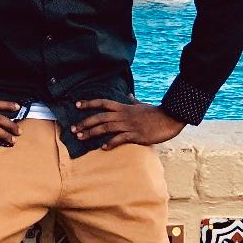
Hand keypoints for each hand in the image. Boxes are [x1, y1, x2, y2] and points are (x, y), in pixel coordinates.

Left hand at [71, 98, 185, 149]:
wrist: (170, 118)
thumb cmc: (155, 113)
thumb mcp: (142, 105)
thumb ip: (133, 101)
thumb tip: (128, 95)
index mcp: (124, 107)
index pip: (103, 103)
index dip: (89, 103)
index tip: (76, 105)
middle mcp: (124, 115)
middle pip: (100, 117)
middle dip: (85, 122)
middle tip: (73, 129)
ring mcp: (129, 125)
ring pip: (106, 128)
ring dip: (92, 132)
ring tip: (81, 137)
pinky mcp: (136, 135)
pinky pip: (121, 139)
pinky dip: (111, 143)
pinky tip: (103, 148)